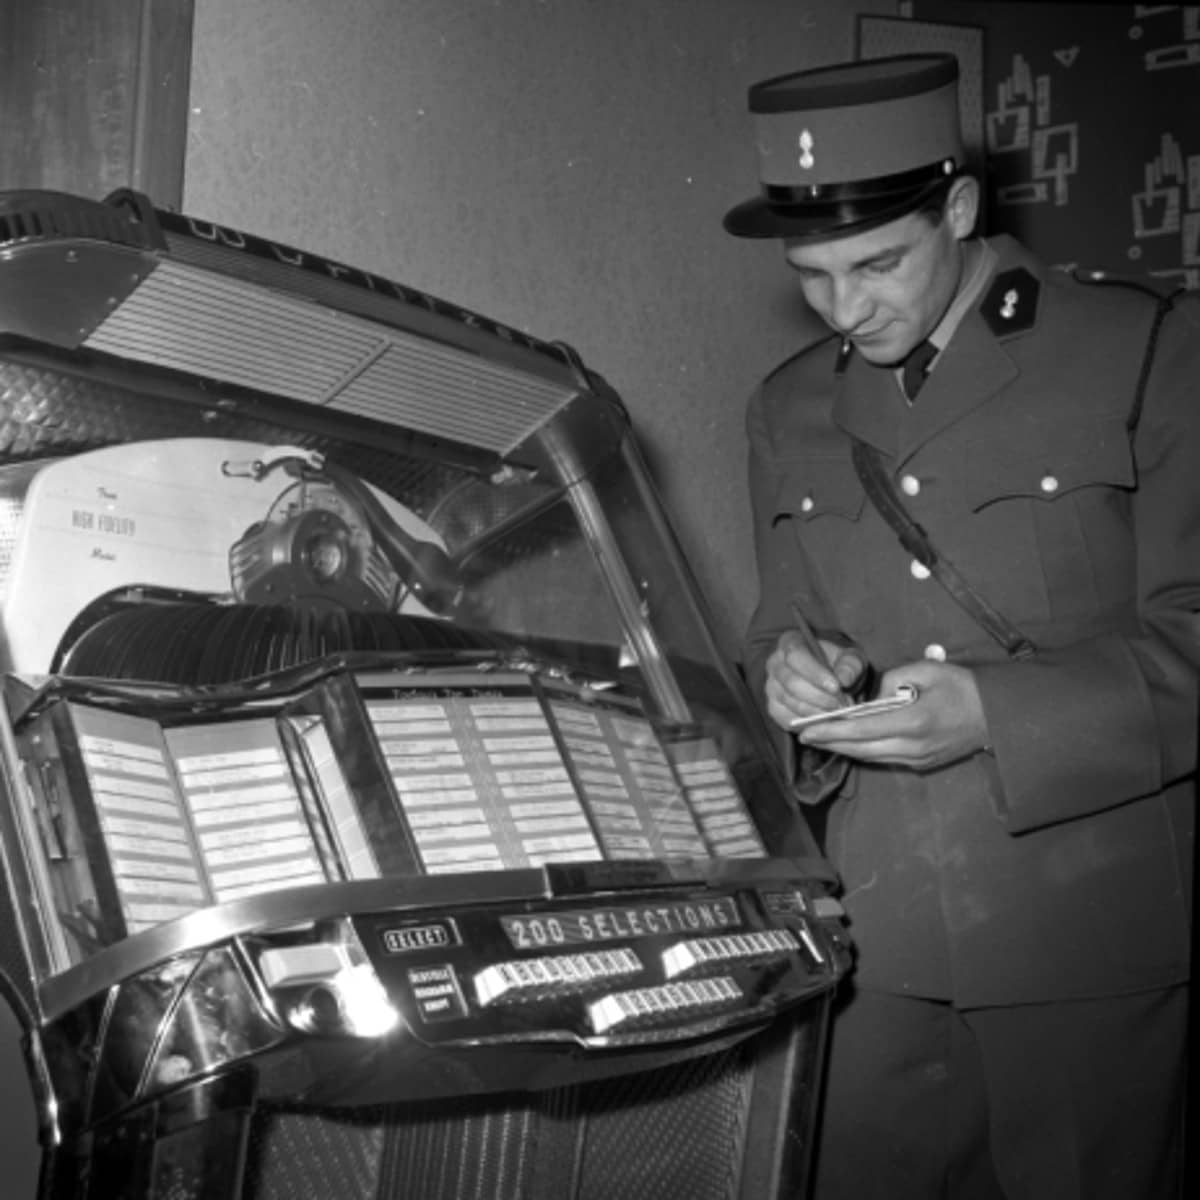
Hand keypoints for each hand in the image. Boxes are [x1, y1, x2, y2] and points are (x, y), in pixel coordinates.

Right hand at [764, 629, 866, 729]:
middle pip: (791, 682)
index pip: (796, 656)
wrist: (829, 680)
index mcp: (790, 642)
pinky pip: (787, 719)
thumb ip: (850, 666)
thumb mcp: (850, 659)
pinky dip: (808, 724)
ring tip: (837, 713)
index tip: (836, 687)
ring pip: (790, 702)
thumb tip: (844, 680)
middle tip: (842, 706)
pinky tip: (825, 721)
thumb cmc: (838, 665)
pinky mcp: (773, 707)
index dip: (815, 673)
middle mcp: (775, 663)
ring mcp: (771, 687)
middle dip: (819, 697)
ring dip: (816, 712)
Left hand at [796, 659, 989, 770]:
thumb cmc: (962, 687)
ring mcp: (917, 759)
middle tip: (803, 735)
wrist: (998, 715)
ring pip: (870, 757)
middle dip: (829, 742)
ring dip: (843, 748)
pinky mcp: (921, 764)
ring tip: (819, 738)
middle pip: (860, 749)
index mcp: (913, 722)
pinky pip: (884, 758)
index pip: (861, 729)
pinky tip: (848, 742)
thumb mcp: (927, 670)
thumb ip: (892, 680)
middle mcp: (912, 747)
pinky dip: (863, 750)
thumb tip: (871, 697)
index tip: (807, 729)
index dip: (831, 730)